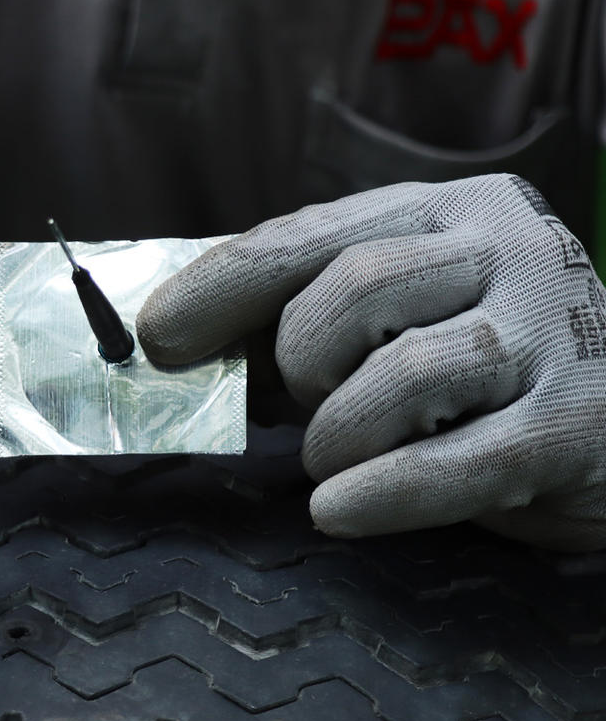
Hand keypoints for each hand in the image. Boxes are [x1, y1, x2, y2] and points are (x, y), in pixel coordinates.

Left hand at [137, 173, 605, 550]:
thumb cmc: (475, 366)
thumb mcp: (392, 316)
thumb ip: (302, 316)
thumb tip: (180, 343)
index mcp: (443, 211)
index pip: (306, 236)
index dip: (219, 287)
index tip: (156, 338)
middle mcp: (505, 249)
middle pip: (354, 290)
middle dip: (300, 363)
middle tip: (304, 405)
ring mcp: (552, 328)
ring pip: (406, 371)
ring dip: (340, 433)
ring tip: (336, 457)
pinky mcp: (579, 420)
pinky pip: (461, 462)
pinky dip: (384, 492)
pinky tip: (337, 509)